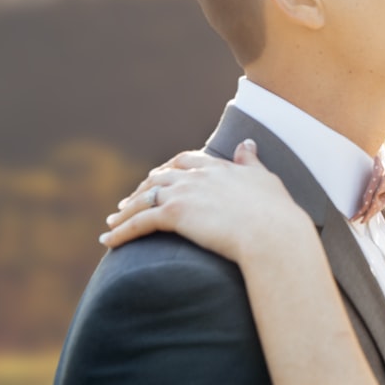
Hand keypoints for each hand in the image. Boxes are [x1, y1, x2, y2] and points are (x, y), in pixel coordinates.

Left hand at [100, 140, 313, 263]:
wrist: (272, 232)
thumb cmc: (276, 212)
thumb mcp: (265, 179)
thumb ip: (250, 161)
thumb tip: (247, 143)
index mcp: (219, 167)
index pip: (186, 161)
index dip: (170, 169)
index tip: (160, 177)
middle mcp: (197, 175)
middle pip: (159, 177)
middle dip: (142, 188)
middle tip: (129, 201)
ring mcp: (184, 193)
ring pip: (144, 198)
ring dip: (125, 210)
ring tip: (112, 222)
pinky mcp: (174, 214)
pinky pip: (138, 222)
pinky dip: (120, 231)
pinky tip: (108, 241)